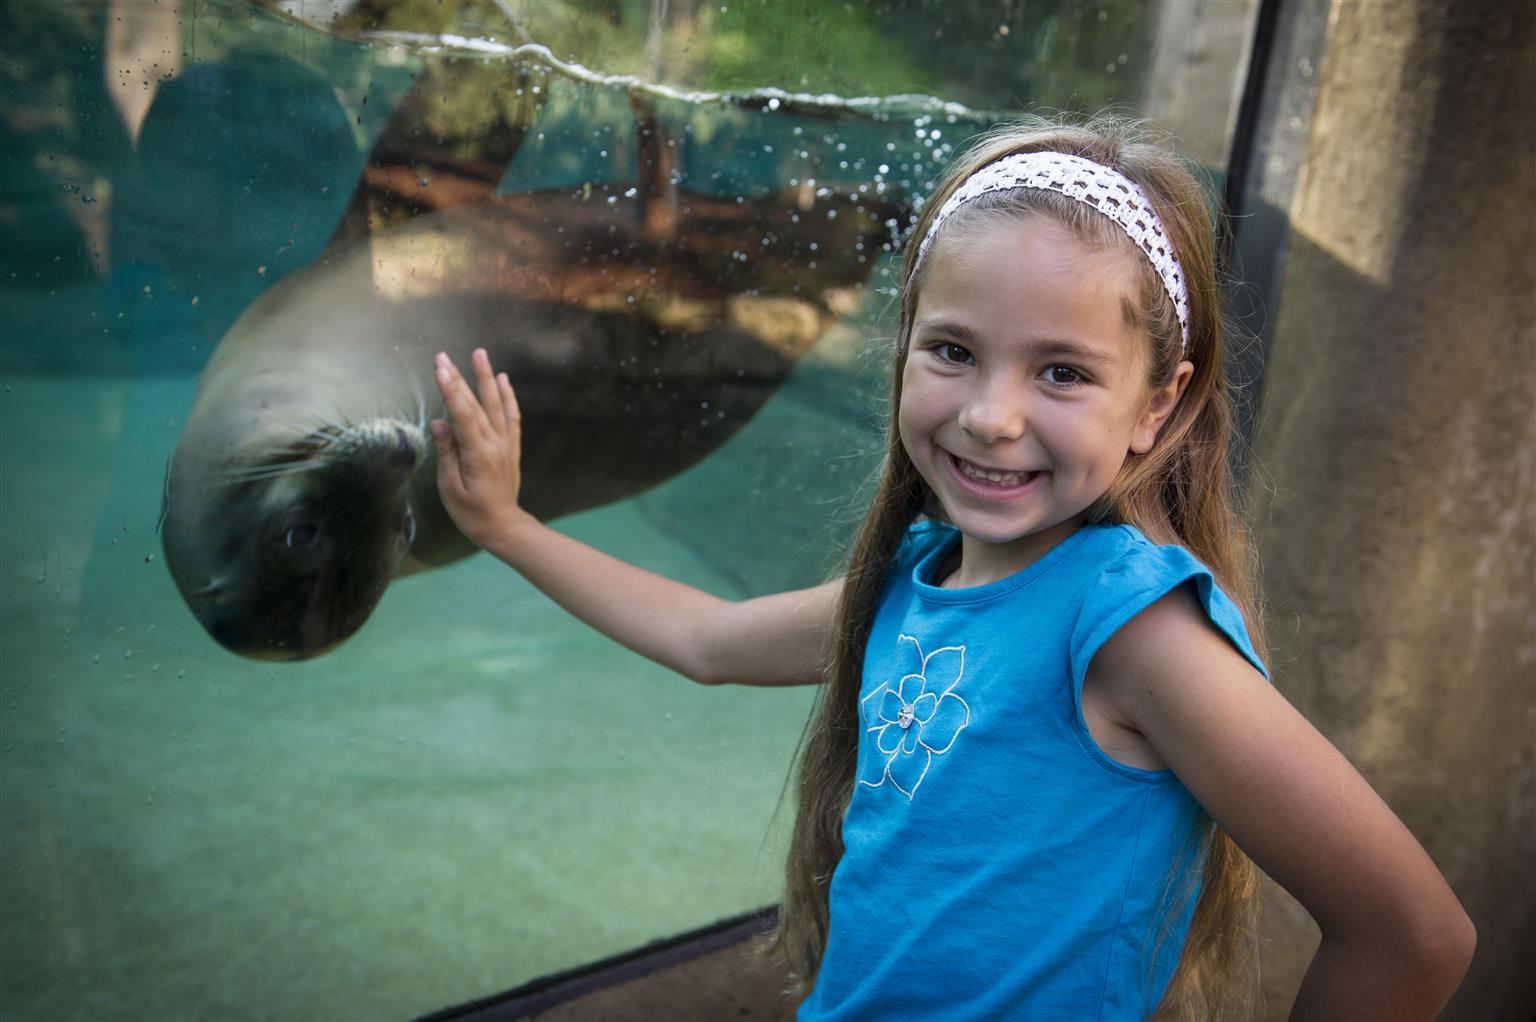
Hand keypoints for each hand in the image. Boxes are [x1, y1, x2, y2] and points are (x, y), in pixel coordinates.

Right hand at [431, 348, 533, 548]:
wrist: (503, 526)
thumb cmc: (471, 512)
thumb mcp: (450, 487)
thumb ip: (446, 453)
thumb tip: (440, 423)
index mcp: (478, 453)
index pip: (462, 414)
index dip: (450, 389)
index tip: (439, 367)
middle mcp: (495, 443)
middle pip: (476, 404)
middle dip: (460, 377)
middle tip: (443, 355)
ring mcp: (506, 443)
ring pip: (497, 404)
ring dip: (487, 378)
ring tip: (480, 354)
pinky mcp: (511, 446)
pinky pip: (512, 416)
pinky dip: (508, 396)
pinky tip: (503, 380)